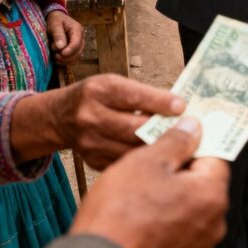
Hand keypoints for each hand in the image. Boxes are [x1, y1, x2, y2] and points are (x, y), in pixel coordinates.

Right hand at [12, 74, 185, 169]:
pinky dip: (144, 162)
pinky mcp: (92, 161)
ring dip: (157, 149)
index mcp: (99, 90)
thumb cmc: (97, 96)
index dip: (159, 102)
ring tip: (179, 145)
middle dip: (162, 130)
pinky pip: (124, 163)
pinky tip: (159, 158)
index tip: (181, 106)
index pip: (133, 97)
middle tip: (186, 130)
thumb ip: (140, 95)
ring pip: (131, 150)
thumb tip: (177, 108)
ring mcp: (89, 142)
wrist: (61, 117)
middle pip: (133, 129)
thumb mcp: (114, 84)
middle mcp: (91, 116)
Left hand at [46, 11, 84, 64]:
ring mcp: (79, 43)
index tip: (59, 54)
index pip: (76, 44)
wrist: (56, 18)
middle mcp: (81, 37)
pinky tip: (58, 59)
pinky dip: (66, 61)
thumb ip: (58, 35)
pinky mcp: (75, 48)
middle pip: (78, 52)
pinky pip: (73, 58)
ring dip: (66, 60)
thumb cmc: (55, 20)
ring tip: (55, 57)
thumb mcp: (54, 25)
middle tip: (55, 56)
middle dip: (67, 57)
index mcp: (77, 30)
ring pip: (77, 56)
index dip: (68, 51)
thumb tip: (60, 47)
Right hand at [71, 116, 228, 247]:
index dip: (196, 141)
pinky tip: (144, 215)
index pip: (215, 155)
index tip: (181, 135)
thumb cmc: (119, 216)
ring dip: (174, 194)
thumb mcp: (146, 162)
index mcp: (210, 195)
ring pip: (191, 205)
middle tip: (155, 162)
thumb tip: (192, 127)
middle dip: (183, 169)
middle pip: (204, 182)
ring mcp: (199, 245)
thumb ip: (176, 142)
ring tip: (143, 191)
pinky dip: (168, 218)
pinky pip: (181, 227)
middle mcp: (213, 223)